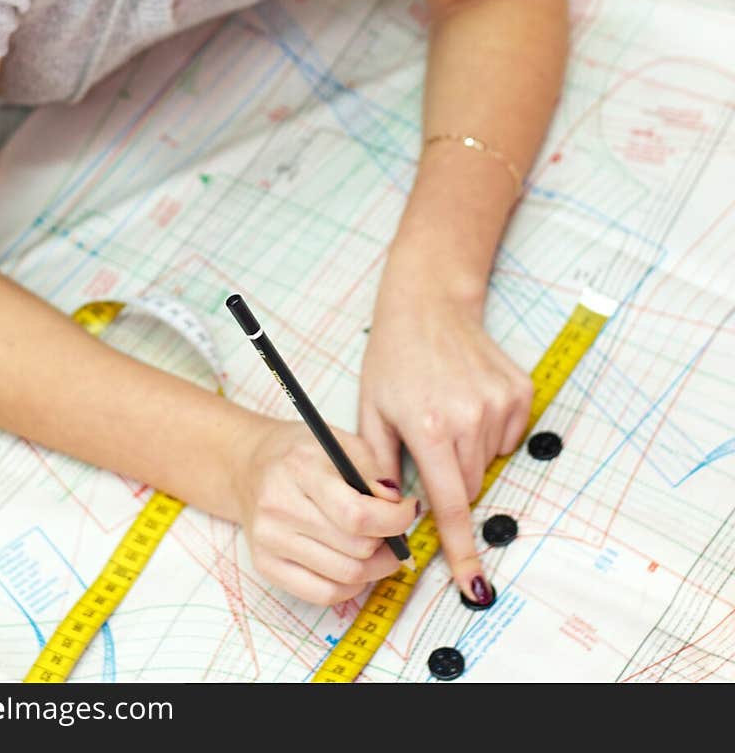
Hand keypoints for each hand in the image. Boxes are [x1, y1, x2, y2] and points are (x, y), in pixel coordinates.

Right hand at [232, 419, 419, 605]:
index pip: (356, 514)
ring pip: (346, 576)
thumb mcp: (340, 441)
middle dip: (389, 543)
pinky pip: (323, 595)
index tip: (408, 510)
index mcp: (299, 469)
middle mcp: (279, 508)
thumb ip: (372, 471)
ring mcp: (270, 541)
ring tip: (378, 546)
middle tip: (394, 530)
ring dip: (375, 567)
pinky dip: (351, 586)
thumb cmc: (299, 452)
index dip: (394, 520)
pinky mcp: (266, 566)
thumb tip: (397, 506)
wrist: (248, 466)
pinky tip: (356, 565)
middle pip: (356, 548)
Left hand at [359, 243, 533, 604]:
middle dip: (448, 480)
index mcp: (429, 426)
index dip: (460, 550)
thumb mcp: (372, 410)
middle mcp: (469, 418)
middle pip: (468, 486)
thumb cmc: (394, 356)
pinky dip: (487, 431)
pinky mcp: (519, 392)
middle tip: (428, 441)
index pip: (450, 505)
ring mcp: (499, 403)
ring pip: (487, 462)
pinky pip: (508, 437)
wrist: (429, 304)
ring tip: (444, 408)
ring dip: (466, 452)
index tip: (474, 586)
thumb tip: (390, 515)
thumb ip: (379, 468)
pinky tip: (466, 399)